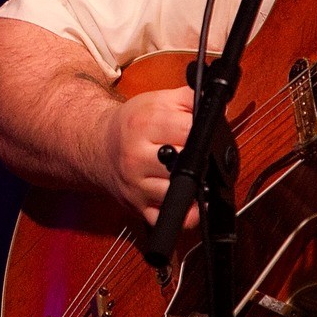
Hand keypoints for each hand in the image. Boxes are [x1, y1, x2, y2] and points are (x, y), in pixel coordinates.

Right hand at [100, 86, 199, 228]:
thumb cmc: (132, 125)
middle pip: (186, 163)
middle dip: (199, 159)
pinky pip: (167, 218)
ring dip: (194, 186)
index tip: (203, 134)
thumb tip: (218, 105)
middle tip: (199, 155)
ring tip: (196, 176)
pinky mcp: (138, 206)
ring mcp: (137, 184)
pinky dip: (183, 215)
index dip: (203, 132)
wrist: (99, 146)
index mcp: (144, 124)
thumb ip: (189, 98)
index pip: (189, 130)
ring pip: (179, 192)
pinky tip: (188, 200)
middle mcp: (136, 156)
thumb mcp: (157, 101)